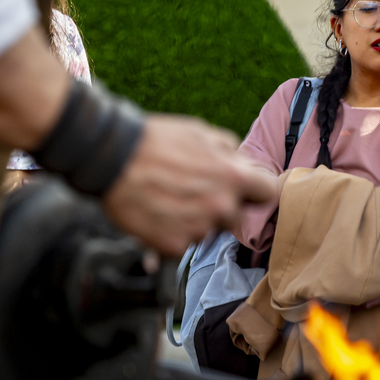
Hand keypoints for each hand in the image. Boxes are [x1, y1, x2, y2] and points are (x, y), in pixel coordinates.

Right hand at [102, 114, 276, 257]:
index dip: (257, 191)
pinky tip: (156, 212)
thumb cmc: (156, 141)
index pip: (268, 193)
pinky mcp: (174, 246)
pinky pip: (182, 242)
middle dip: (219, 206)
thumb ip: (229, 152)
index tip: (246, 191)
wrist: (111, 159)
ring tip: (168, 198)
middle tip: (191, 190)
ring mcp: (198, 229)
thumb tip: (243, 164)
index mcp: (233, 177)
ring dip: (194, 220)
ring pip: (207, 230)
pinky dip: (171, 232)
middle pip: (234, 216)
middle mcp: (221, 206)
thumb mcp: (200, 132)